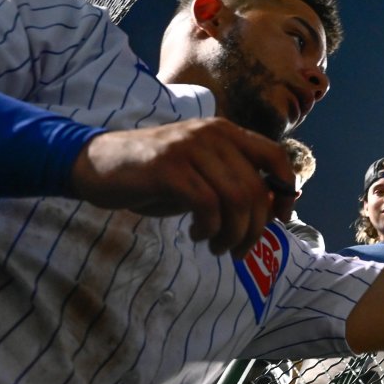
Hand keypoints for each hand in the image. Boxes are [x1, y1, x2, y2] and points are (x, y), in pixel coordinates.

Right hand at [69, 117, 295, 256]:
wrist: (97, 165)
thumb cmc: (156, 176)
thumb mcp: (203, 175)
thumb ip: (236, 184)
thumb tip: (276, 209)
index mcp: (226, 132)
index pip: (276, 157)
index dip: (286, 192)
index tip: (280, 221)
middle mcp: (213, 135)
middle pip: (257, 190)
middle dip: (255, 229)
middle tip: (239, 251)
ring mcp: (190, 149)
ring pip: (236, 200)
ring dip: (232, 235)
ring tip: (217, 247)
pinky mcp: (168, 168)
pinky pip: (207, 206)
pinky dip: (209, 229)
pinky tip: (196, 234)